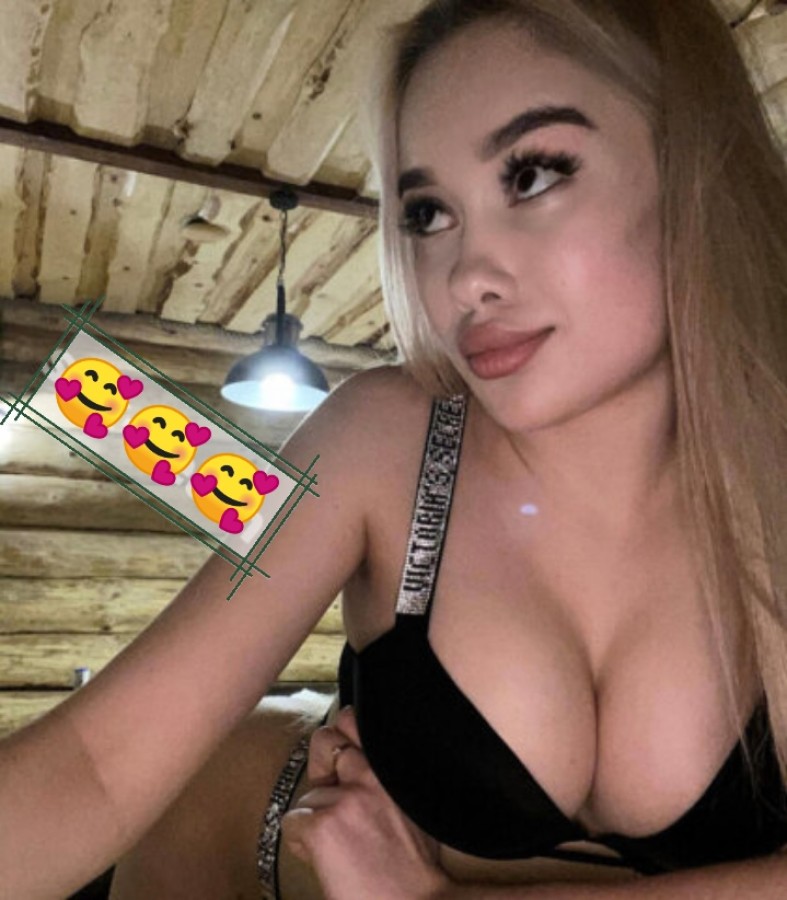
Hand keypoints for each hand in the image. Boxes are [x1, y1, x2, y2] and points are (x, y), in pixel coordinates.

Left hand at [281, 706, 450, 899]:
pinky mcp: (321, 826)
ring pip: (308, 795)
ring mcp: (344, 798)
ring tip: (340, 846)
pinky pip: (292, 823)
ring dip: (315, 819)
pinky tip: (326, 860)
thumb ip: (383, 778)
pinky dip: (303, 843)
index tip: (342, 754)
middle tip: (332, 801)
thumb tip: (355, 759)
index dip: (342, 736)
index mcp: (391, 768)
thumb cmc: (412, 866)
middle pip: (323, 742)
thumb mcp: (411, 805)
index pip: (352, 720)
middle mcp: (368, 774)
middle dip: (321, 769)